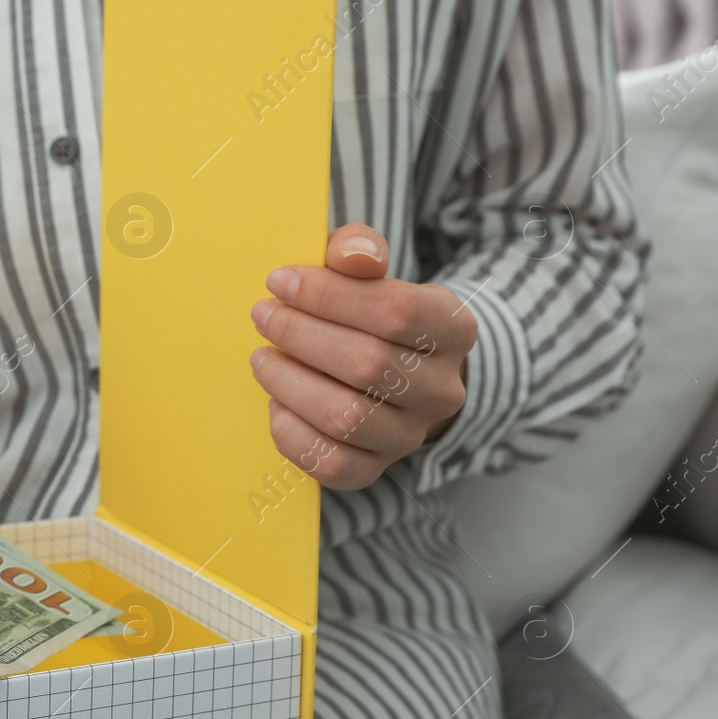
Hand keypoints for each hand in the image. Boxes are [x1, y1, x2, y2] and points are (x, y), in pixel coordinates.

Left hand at [249, 223, 476, 489]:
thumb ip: (358, 250)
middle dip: (301, 335)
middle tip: (263, 315)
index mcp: (453, 329)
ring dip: (290, 383)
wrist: (394, 372)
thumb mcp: (371, 270)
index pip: (397, 311)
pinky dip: (292, 433)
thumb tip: (353, 256)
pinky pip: (331, 464)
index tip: (278, 281)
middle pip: (367, 363)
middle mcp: (442, 389)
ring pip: (347, 417)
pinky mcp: (375, 468)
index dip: (329, 295)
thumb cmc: (370, 311)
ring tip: (263, 358)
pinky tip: (276, 403)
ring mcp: (410, 434)